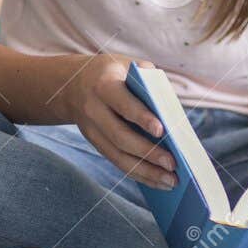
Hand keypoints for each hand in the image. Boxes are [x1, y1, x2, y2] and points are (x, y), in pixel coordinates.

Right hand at [57, 55, 178, 189]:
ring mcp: (91, 130)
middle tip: (173, 164)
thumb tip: (174, 116)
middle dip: (148, 153)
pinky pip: (117, 162)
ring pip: (118, 156)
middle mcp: (94, 109)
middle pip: (121, 136)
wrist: (73, 83)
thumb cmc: (114, 73)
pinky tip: (157, 180)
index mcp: (105, 84)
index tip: (162, 131)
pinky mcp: (95, 144)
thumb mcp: (129, 66)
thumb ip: (150, 83)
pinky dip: (138, 174)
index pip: (124, 104)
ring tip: (171, 181)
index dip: (142, 117)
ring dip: (146, 172)